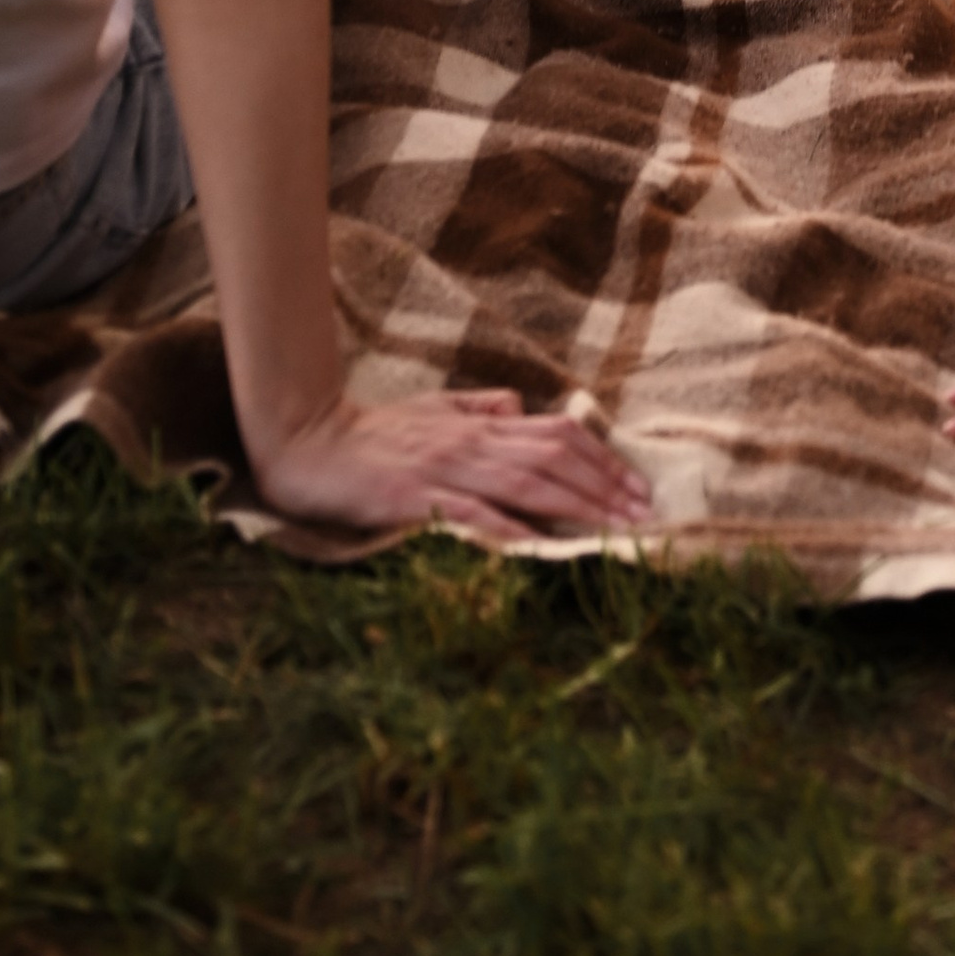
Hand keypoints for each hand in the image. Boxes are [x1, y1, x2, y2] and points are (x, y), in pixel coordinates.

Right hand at [251, 386, 654, 541]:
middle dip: (606, 486)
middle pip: (554, 457)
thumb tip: (520, 407)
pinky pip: (474, 514)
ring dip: (578, 506)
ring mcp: (446, 468)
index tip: (637, 488)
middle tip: (645, 514)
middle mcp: (472, 440)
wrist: (309, 444)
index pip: (557, 434)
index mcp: (479, 423)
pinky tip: (543, 548)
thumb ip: (478, 407)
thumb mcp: (434, 410)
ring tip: (616, 530)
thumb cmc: (373, 434)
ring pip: (527, 482)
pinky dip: (512, 530)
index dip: (603, 460)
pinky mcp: (417, 497)